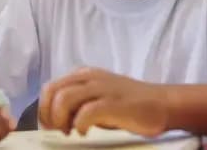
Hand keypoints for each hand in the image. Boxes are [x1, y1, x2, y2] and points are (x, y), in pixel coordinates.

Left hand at [38, 68, 169, 137]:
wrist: (162, 103)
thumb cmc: (127, 105)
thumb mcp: (97, 96)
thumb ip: (77, 102)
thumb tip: (54, 121)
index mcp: (83, 75)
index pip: (50, 88)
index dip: (44, 110)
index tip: (51, 127)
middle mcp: (89, 77)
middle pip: (52, 91)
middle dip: (49, 115)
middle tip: (60, 131)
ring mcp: (102, 89)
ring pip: (64, 98)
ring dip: (61, 119)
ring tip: (71, 132)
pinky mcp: (115, 103)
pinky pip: (87, 111)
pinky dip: (80, 124)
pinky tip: (85, 132)